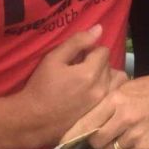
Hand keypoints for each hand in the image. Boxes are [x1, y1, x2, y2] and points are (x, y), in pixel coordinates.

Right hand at [13, 24, 113, 148]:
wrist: (34, 120)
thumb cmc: (41, 87)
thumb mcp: (54, 59)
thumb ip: (77, 42)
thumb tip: (99, 28)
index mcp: (90, 73)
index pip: (103, 51)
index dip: (90, 50)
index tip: (77, 57)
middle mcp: (101, 88)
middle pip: (109, 65)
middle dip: (98, 62)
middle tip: (79, 68)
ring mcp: (102, 103)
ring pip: (115, 81)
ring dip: (105, 76)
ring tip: (88, 80)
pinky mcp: (100, 114)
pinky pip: (112, 95)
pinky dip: (106, 90)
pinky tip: (90, 93)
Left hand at [67, 75, 148, 148]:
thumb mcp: (126, 87)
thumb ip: (107, 101)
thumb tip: (87, 119)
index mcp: (117, 100)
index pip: (88, 122)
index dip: (74, 134)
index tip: (64, 141)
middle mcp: (125, 118)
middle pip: (97, 141)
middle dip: (95, 141)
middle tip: (100, 136)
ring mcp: (136, 134)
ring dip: (111, 147)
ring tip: (118, 137)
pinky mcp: (146, 147)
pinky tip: (132, 140)